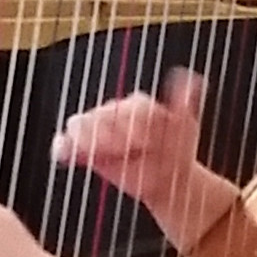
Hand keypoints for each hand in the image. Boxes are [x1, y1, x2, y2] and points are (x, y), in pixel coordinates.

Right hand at [51, 67, 203, 208]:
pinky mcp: (85, 149)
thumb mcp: (186, 128)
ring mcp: (98, 129)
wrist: (168, 178)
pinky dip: (63, 146)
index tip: (147, 143)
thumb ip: (184, 103)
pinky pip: (66, 144)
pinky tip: (64, 154)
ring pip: (80, 125)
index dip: (136, 125)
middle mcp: (114, 112)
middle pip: (101, 115)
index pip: (129, 108)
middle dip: (110, 133)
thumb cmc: (176, 151)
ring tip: (94, 151)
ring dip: (85, 137)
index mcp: (137, 105)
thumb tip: (194, 78)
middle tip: (126, 150)